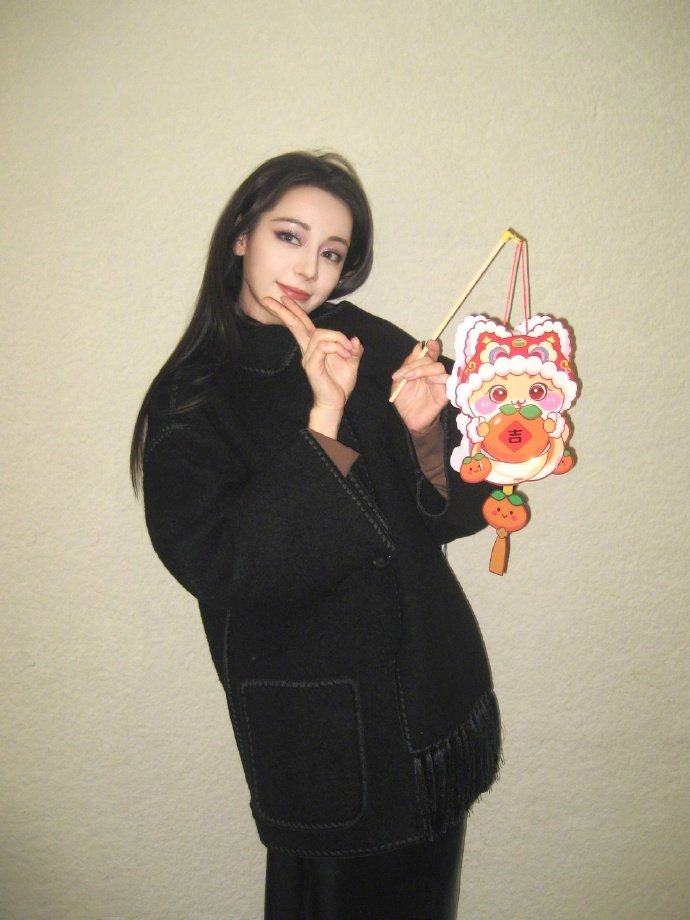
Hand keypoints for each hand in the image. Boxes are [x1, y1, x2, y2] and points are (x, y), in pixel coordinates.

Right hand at [262, 296, 363, 436]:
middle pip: (296, 325)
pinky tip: (345, 355)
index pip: (302, 324)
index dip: (294, 310)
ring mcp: (308, 358)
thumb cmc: (339, 385)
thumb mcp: (351, 363)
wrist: (335, 403)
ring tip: (349, 351)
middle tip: (269, 298)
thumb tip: (354, 339)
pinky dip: (337, 347)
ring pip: (319, 334)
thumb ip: (352, 350)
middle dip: (284, 311)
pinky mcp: (312, 366)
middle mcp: (308, 350)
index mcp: (315, 347)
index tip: (283, 298)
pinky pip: (324, 347)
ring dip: (338, 339)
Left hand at [391, 340, 448, 433]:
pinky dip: (440, 379)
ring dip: (423, 370)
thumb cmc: (404, 400)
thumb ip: (408, 364)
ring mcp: (440, 384)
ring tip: (409, 378)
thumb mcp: (399, 380)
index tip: (429, 343)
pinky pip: (449, 383)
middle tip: (403, 374)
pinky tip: (429, 382)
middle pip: (432, 361)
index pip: (431, 354)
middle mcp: (433, 374)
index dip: (432, 347)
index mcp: (423, 369)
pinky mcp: (445, 394)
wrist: (406, 419)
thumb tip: (419, 346)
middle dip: (416, 364)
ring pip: (439, 369)